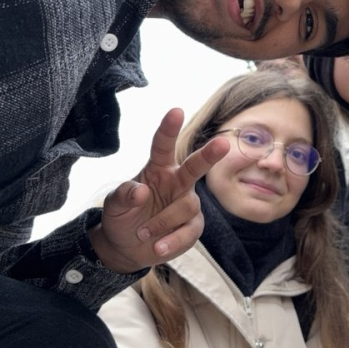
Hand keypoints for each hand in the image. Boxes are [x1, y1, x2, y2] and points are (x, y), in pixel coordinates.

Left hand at [88, 108, 228, 273]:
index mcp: (158, 169)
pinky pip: (190, 231)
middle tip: (223, 143)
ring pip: (187, 206)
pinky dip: (172, 241)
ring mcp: (187, 203)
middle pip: (196, 166)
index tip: (176, 111)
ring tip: (143, 233)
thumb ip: (124, 195)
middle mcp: (178, 182)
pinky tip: (158, 248)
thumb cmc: (123, 217)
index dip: (169, 129)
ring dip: (162, 222)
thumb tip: (141, 192)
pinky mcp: (193, 226)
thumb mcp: (114, 205)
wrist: (127, 248)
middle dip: (209, 155)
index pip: (163, 146)